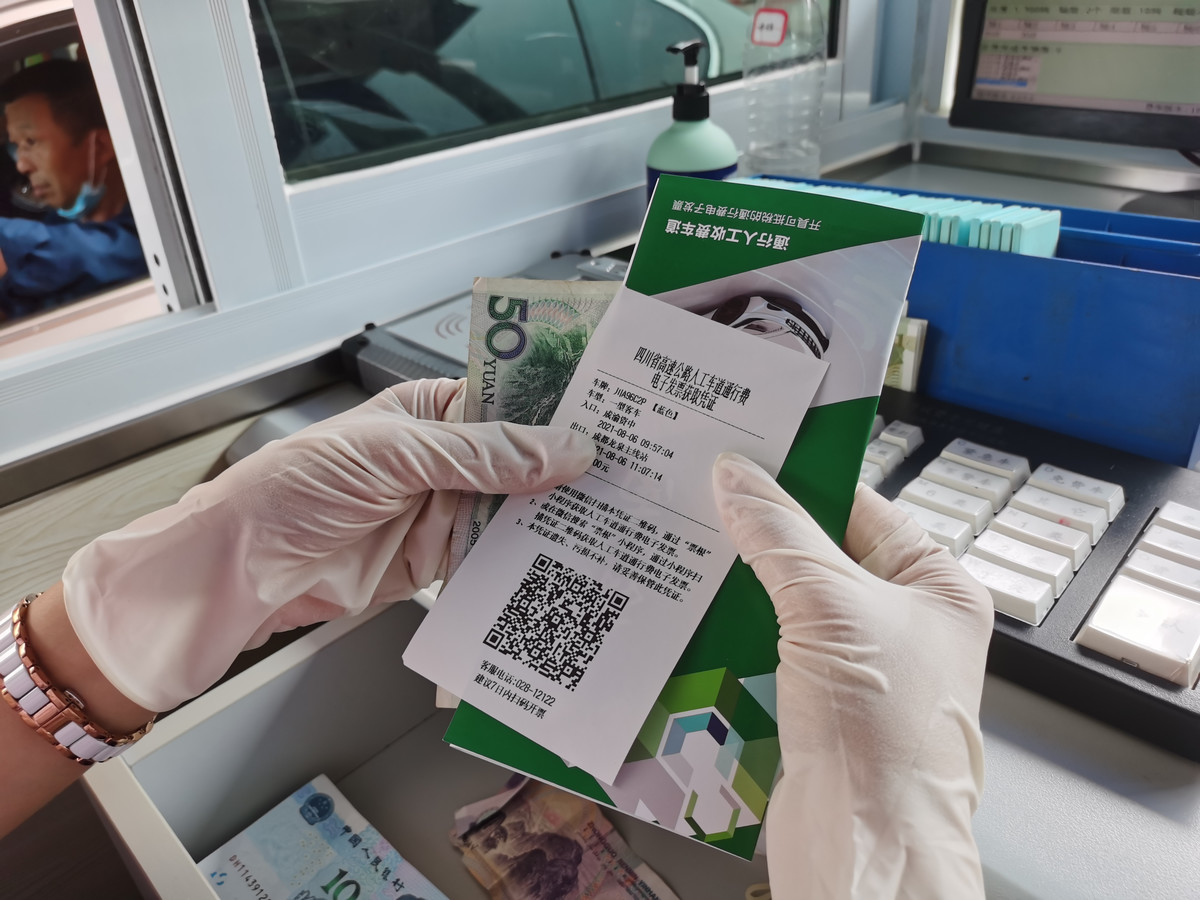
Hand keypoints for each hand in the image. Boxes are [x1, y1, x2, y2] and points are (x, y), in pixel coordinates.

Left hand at [62, 379, 594, 711]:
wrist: (247, 570)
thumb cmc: (295, 488)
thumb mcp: (395, 454)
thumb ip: (482, 454)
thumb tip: (563, 449)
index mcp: (435, 410)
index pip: (513, 397)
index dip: (561, 404)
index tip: (614, 411)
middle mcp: (449, 458)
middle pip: (527, 458)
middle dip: (571, 466)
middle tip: (633, 470)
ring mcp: (448, 511)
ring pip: (521, 510)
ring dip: (558, 515)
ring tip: (617, 514)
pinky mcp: (444, 562)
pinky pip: (500, 558)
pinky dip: (532, 560)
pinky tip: (568, 557)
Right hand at [712, 452, 992, 899]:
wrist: (866, 844)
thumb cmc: (883, 732)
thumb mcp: (828, 605)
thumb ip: (779, 533)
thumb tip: (737, 476)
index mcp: (937, 587)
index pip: (862, 506)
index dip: (804, 478)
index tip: (747, 453)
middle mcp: (904, 623)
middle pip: (821, 552)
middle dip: (763, 532)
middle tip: (702, 494)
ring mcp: (861, 667)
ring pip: (789, 602)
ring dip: (743, 582)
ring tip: (686, 543)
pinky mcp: (820, 705)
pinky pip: (771, 646)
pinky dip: (736, 629)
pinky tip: (694, 609)